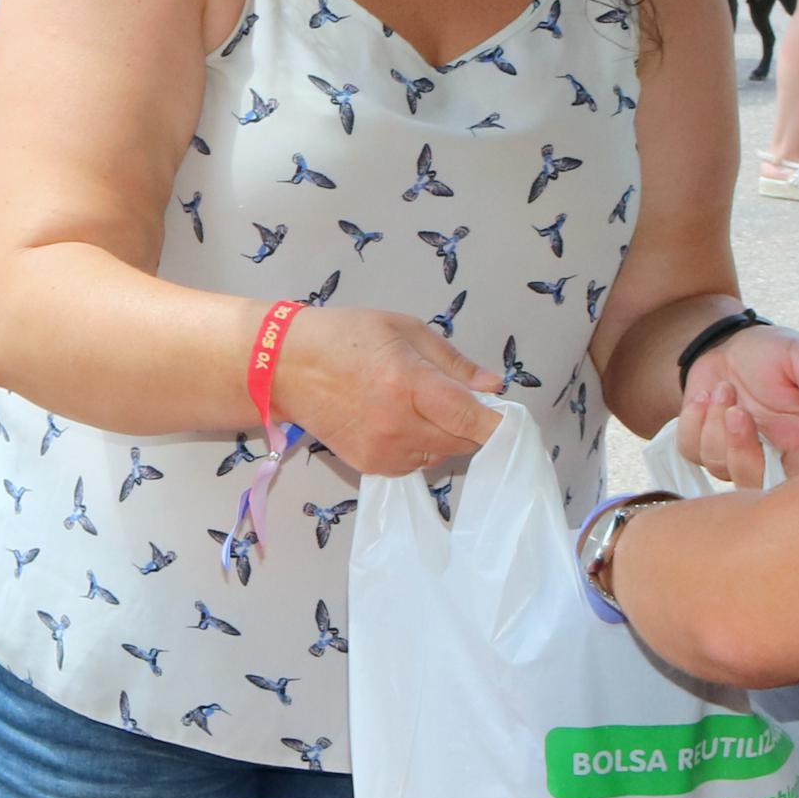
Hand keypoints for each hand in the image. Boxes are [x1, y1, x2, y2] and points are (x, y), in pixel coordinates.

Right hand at [273, 307, 500, 478]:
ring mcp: (383, 451)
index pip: (468, 416)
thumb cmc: (346, 336)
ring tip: (421, 405)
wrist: (285, 368)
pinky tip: (401, 421)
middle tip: (458, 399)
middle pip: (462, 442)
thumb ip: (452, 361)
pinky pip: (416, 464)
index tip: (512, 420)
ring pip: (442, 456)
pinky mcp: (370, 467)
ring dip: (446, 436)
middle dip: (472, 425)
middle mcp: (397, 424)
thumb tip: (493, 386)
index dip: (497, 422)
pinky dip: (421, 447)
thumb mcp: (403, 330)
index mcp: (407, 383)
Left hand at [677, 321, 798, 488]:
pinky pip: (691, 450)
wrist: (734, 344)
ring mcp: (734, 453)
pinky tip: (704, 397)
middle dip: (740, 450)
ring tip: (724, 387)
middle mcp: (768, 454)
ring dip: (714, 423)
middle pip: (753, 484)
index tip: (773, 446)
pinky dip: (692, 422)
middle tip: (737, 410)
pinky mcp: (703, 445)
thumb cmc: (774, 353)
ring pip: (718, 465)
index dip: (787, 481)